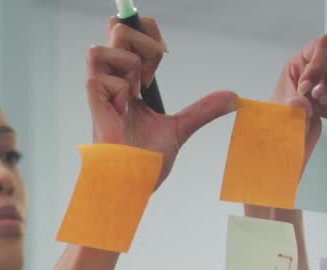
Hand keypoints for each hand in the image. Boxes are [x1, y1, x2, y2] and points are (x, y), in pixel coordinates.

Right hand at [86, 15, 235, 186]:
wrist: (132, 184)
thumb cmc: (144, 162)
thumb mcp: (179, 129)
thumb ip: (202, 110)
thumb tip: (232, 98)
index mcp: (126, 81)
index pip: (128, 32)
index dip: (147, 30)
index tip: (165, 54)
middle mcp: (110, 81)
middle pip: (117, 28)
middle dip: (145, 42)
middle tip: (155, 72)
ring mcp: (100, 92)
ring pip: (101, 48)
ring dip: (129, 65)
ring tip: (138, 91)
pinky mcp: (94, 105)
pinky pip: (102, 79)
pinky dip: (122, 89)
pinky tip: (126, 109)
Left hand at [273, 34, 326, 158]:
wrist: (292, 137)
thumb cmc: (283, 117)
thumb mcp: (280, 110)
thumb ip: (290, 105)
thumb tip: (301, 104)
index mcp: (305, 59)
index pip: (323, 44)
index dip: (319, 63)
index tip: (306, 87)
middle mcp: (326, 62)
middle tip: (319, 94)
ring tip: (325, 102)